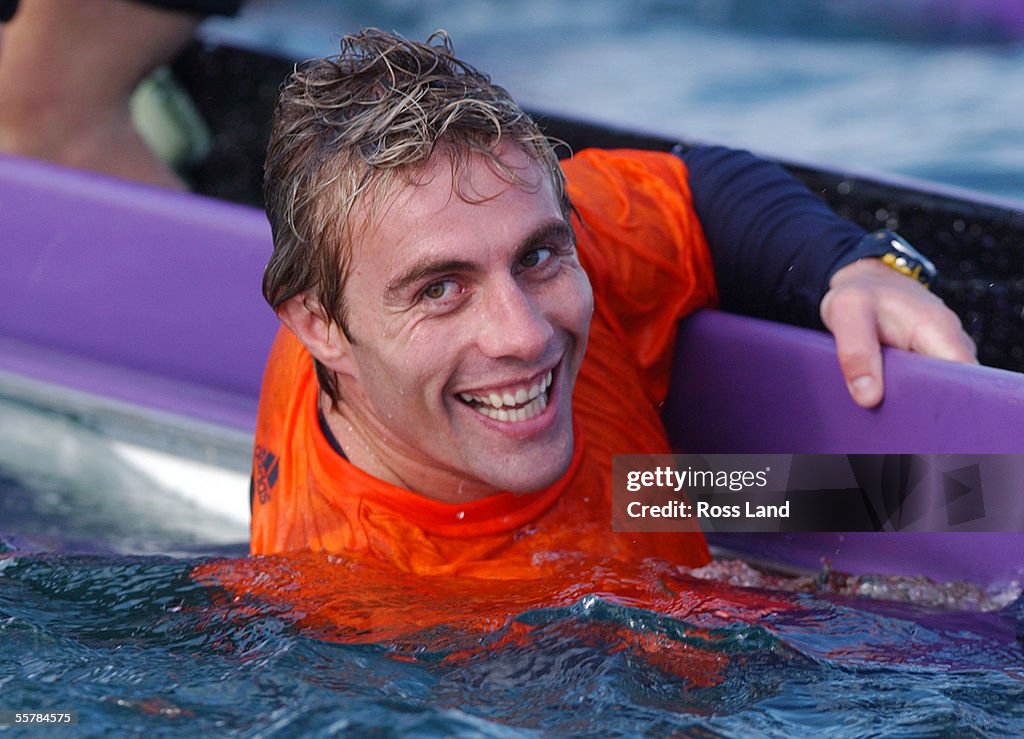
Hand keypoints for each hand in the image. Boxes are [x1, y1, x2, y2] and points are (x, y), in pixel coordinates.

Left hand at [819, 258, 977, 407]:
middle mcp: (951, 344)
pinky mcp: (932, 364)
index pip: (962, 380)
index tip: (912, 416)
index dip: (942, 402)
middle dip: (924, 408)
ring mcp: (943, 355)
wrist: (868, 283)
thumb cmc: (861, 295)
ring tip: (887, 409)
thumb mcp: (846, 312)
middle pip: (952, 391)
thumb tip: (868, 397)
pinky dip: (910, 398)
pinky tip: (890, 403)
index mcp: (939, 330)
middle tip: (891, 416)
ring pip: (940, 392)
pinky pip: (928, 388)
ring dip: (915, 404)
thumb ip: (855, 352)